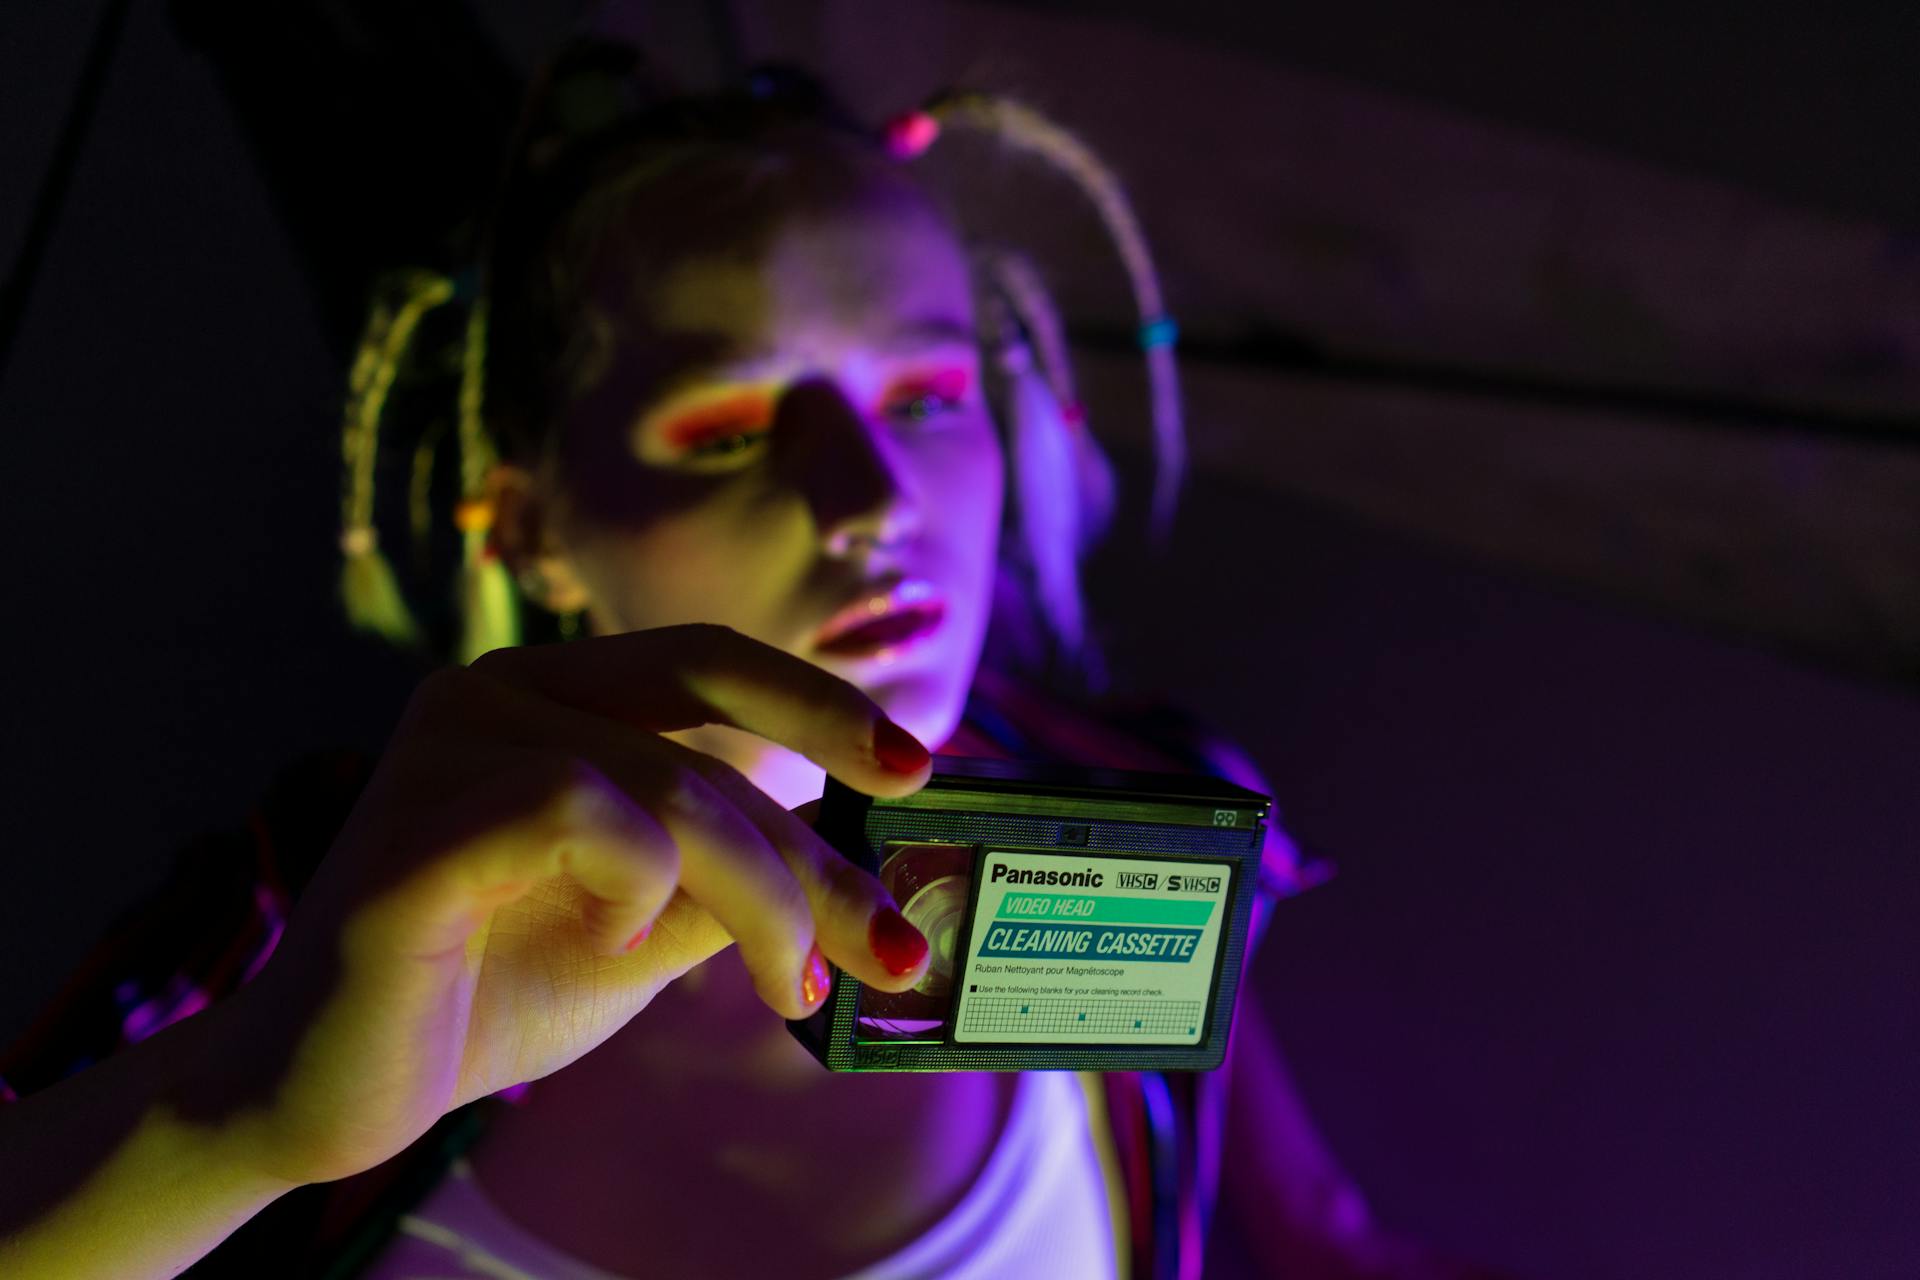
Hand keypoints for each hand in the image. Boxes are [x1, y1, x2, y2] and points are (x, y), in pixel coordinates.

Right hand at [217, 624, 930, 1186]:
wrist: (343, 1089)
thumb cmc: (495, 990)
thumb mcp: (652, 921)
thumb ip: (734, 870)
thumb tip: (863, 857)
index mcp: (550, 692)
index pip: (708, 663)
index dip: (820, 705)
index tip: (917, 770)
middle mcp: (495, 689)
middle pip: (709, 738)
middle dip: (817, 854)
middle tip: (890, 944)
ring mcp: (450, 743)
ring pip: (672, 790)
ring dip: (757, 900)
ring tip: (775, 985)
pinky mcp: (420, 821)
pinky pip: (586, 812)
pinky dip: (632, 886)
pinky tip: (606, 940)